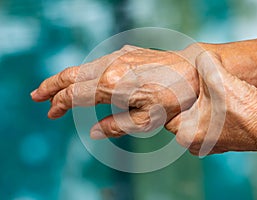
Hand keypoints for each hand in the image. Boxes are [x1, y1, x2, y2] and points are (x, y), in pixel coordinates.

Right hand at [31, 45, 199, 137]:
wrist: (193, 71)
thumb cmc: (173, 98)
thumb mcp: (146, 120)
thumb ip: (116, 126)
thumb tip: (94, 132)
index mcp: (112, 85)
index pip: (74, 95)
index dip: (59, 105)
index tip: (51, 113)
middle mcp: (111, 66)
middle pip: (71, 75)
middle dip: (51, 86)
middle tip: (37, 96)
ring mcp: (119, 56)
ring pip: (84, 67)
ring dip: (67, 78)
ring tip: (57, 89)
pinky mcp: (127, 52)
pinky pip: (98, 62)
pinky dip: (85, 72)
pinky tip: (85, 80)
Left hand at [165, 51, 256, 155]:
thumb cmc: (245, 108)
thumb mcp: (218, 77)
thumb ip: (202, 62)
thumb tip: (198, 55)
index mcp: (185, 133)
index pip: (167, 110)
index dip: (173, 93)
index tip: (178, 82)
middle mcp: (194, 143)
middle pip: (181, 113)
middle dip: (187, 98)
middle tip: (194, 84)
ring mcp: (208, 144)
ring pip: (195, 117)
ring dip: (200, 104)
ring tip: (208, 92)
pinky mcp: (221, 141)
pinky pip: (208, 123)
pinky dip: (211, 112)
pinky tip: (219, 102)